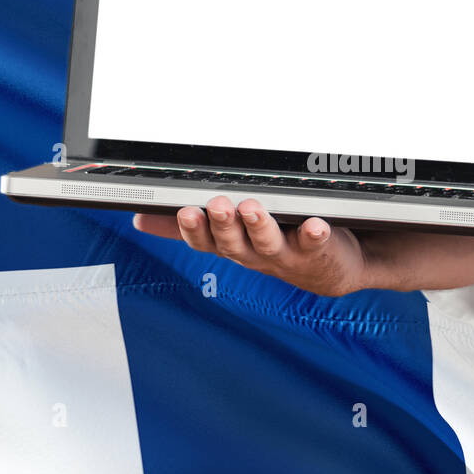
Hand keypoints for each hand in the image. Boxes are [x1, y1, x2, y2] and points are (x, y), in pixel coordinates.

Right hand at [132, 196, 473, 295]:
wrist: (333, 267)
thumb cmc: (279, 244)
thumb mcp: (231, 238)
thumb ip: (191, 228)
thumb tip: (139, 221)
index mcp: (234, 247)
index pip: (206, 241)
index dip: (194, 230)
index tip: (185, 211)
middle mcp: (258, 254)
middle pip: (234, 243)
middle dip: (225, 224)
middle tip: (218, 205)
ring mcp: (290, 255)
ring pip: (270, 243)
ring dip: (261, 227)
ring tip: (255, 208)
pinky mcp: (321, 251)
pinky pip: (317, 242)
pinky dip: (316, 234)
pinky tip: (316, 223)